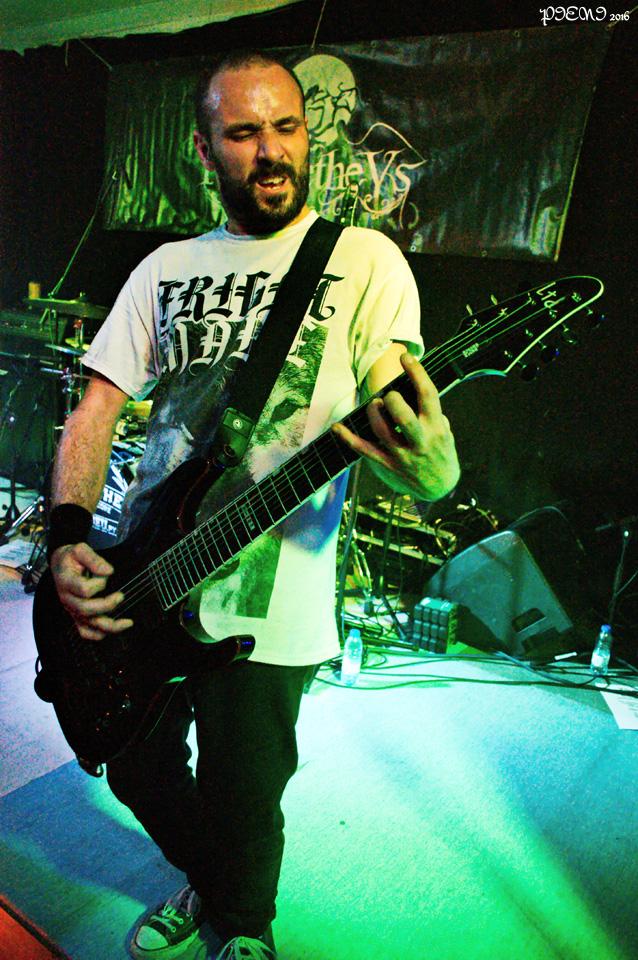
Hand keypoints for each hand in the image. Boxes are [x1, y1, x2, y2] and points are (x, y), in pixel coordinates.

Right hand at [50, 542, 133, 640]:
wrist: (60, 564)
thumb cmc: (71, 557)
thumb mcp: (80, 549)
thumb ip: (93, 559)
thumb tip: (108, 571)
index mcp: (66, 582)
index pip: (84, 589)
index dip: (99, 583)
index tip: (107, 573)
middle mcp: (67, 599)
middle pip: (86, 610)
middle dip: (107, 605)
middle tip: (121, 596)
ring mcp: (71, 610)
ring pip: (88, 625)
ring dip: (109, 626)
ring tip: (127, 622)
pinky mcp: (76, 616)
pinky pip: (85, 632)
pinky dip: (99, 635)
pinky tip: (113, 629)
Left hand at [332, 352, 459, 500]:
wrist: (440, 488)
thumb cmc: (440, 452)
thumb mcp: (445, 431)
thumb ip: (430, 412)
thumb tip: (412, 388)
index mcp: (436, 428)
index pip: (428, 395)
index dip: (416, 372)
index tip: (406, 357)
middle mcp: (420, 441)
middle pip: (402, 415)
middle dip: (392, 399)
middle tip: (390, 396)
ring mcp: (402, 455)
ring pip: (381, 431)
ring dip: (373, 413)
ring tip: (374, 405)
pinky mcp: (388, 466)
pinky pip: (364, 451)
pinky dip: (348, 439)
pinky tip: (337, 427)